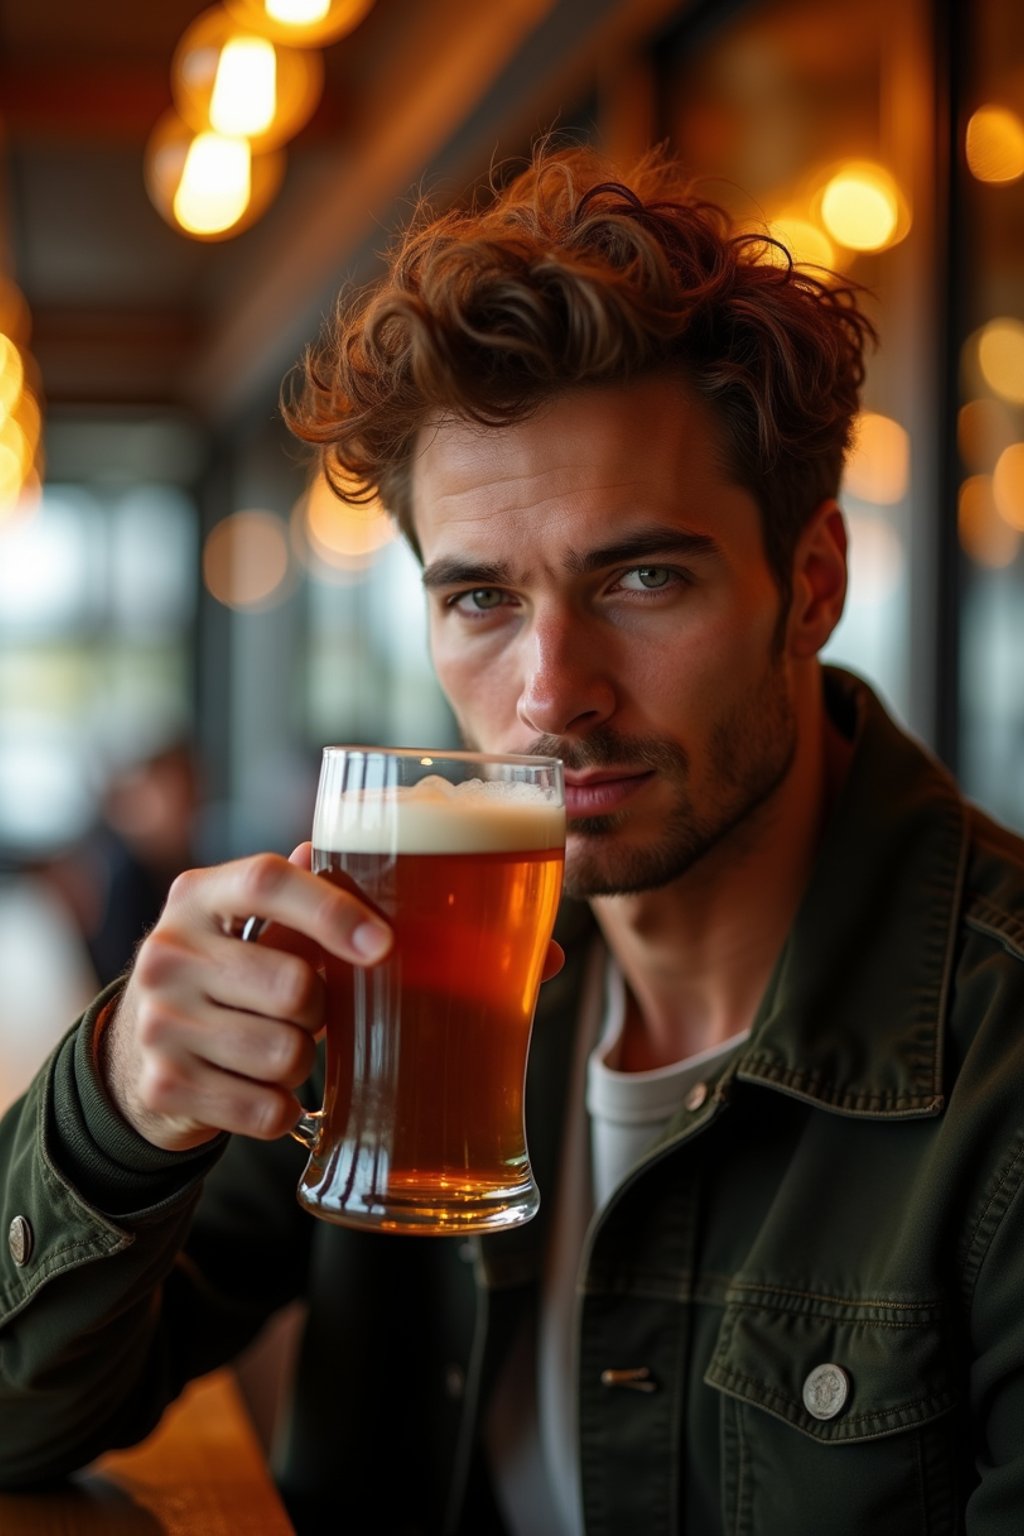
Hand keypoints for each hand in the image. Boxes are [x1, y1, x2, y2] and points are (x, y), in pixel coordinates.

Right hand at [99, 844, 392, 1152]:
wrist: (132, 1056)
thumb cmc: (216, 978)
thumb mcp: (239, 925)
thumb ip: (288, 894)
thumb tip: (319, 849)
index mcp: (195, 898)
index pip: (267, 882)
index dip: (332, 910)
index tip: (381, 944)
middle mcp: (167, 954)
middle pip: (294, 987)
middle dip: (318, 1010)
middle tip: (302, 1012)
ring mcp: (159, 1022)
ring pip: (287, 1053)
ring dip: (299, 1060)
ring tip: (274, 1049)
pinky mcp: (164, 1085)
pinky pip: (266, 1109)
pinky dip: (278, 1107)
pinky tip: (258, 1090)